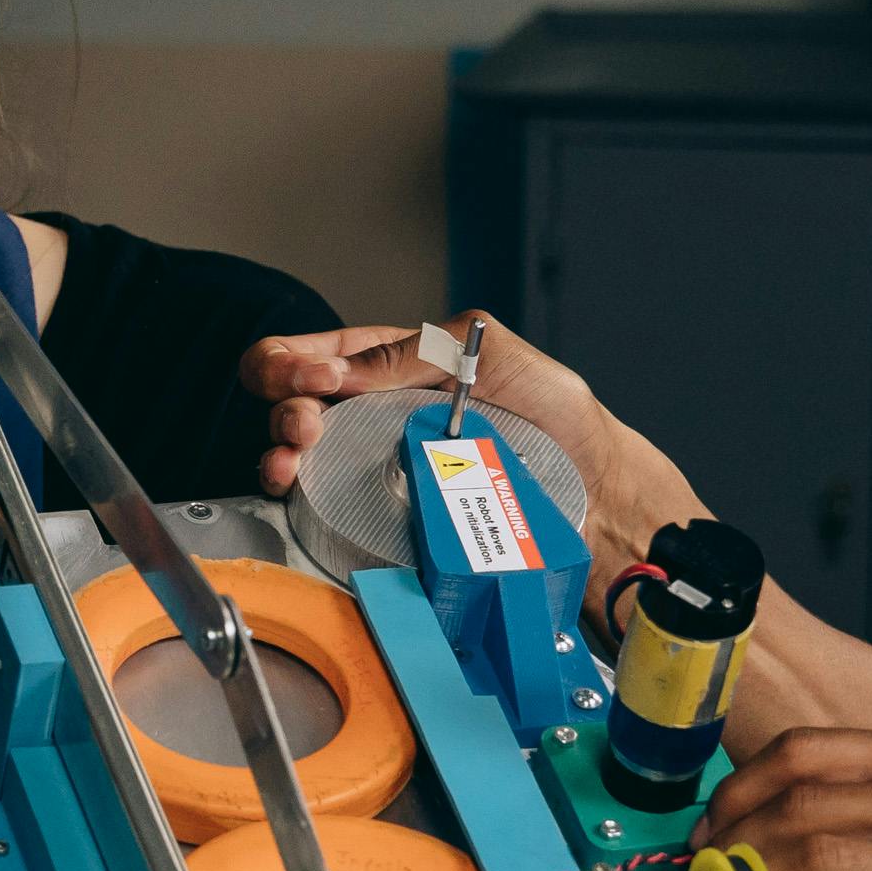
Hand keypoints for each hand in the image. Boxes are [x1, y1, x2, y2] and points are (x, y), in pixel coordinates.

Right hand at [238, 313, 654, 522]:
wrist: (594, 493)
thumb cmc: (557, 416)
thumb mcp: (488, 355)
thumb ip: (415, 350)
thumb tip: (339, 370)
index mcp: (395, 367)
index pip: (317, 353)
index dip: (296, 359)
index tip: (318, 379)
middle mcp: (376, 417)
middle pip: (293, 404)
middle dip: (284, 405)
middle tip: (306, 423)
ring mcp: (378, 470)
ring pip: (295, 456)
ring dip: (277, 450)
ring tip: (290, 459)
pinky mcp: (388, 520)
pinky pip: (327, 509)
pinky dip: (296, 496)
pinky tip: (294, 487)